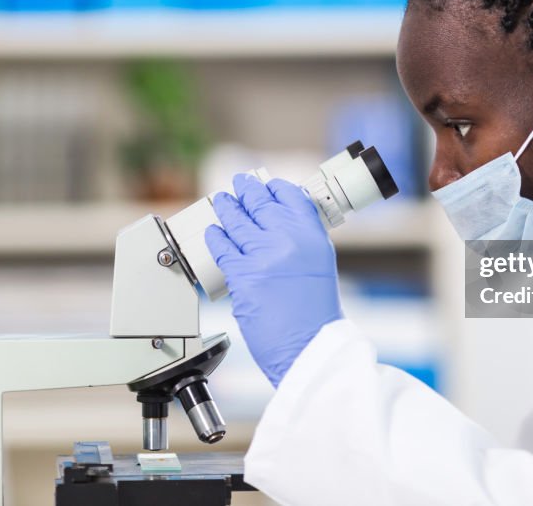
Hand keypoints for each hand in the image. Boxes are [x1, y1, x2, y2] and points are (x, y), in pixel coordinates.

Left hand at [204, 174, 343, 386]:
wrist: (309, 347)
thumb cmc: (316, 316)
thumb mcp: (319, 267)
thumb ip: (301, 243)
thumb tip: (278, 225)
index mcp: (313, 236)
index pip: (292, 196)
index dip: (275, 188)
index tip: (267, 185)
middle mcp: (289, 239)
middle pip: (261, 204)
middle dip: (247, 191)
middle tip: (240, 184)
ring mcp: (264, 254)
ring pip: (237, 221)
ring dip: (227, 208)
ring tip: (222, 201)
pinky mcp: (242, 274)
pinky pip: (223, 247)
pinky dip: (216, 237)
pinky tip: (214, 232)